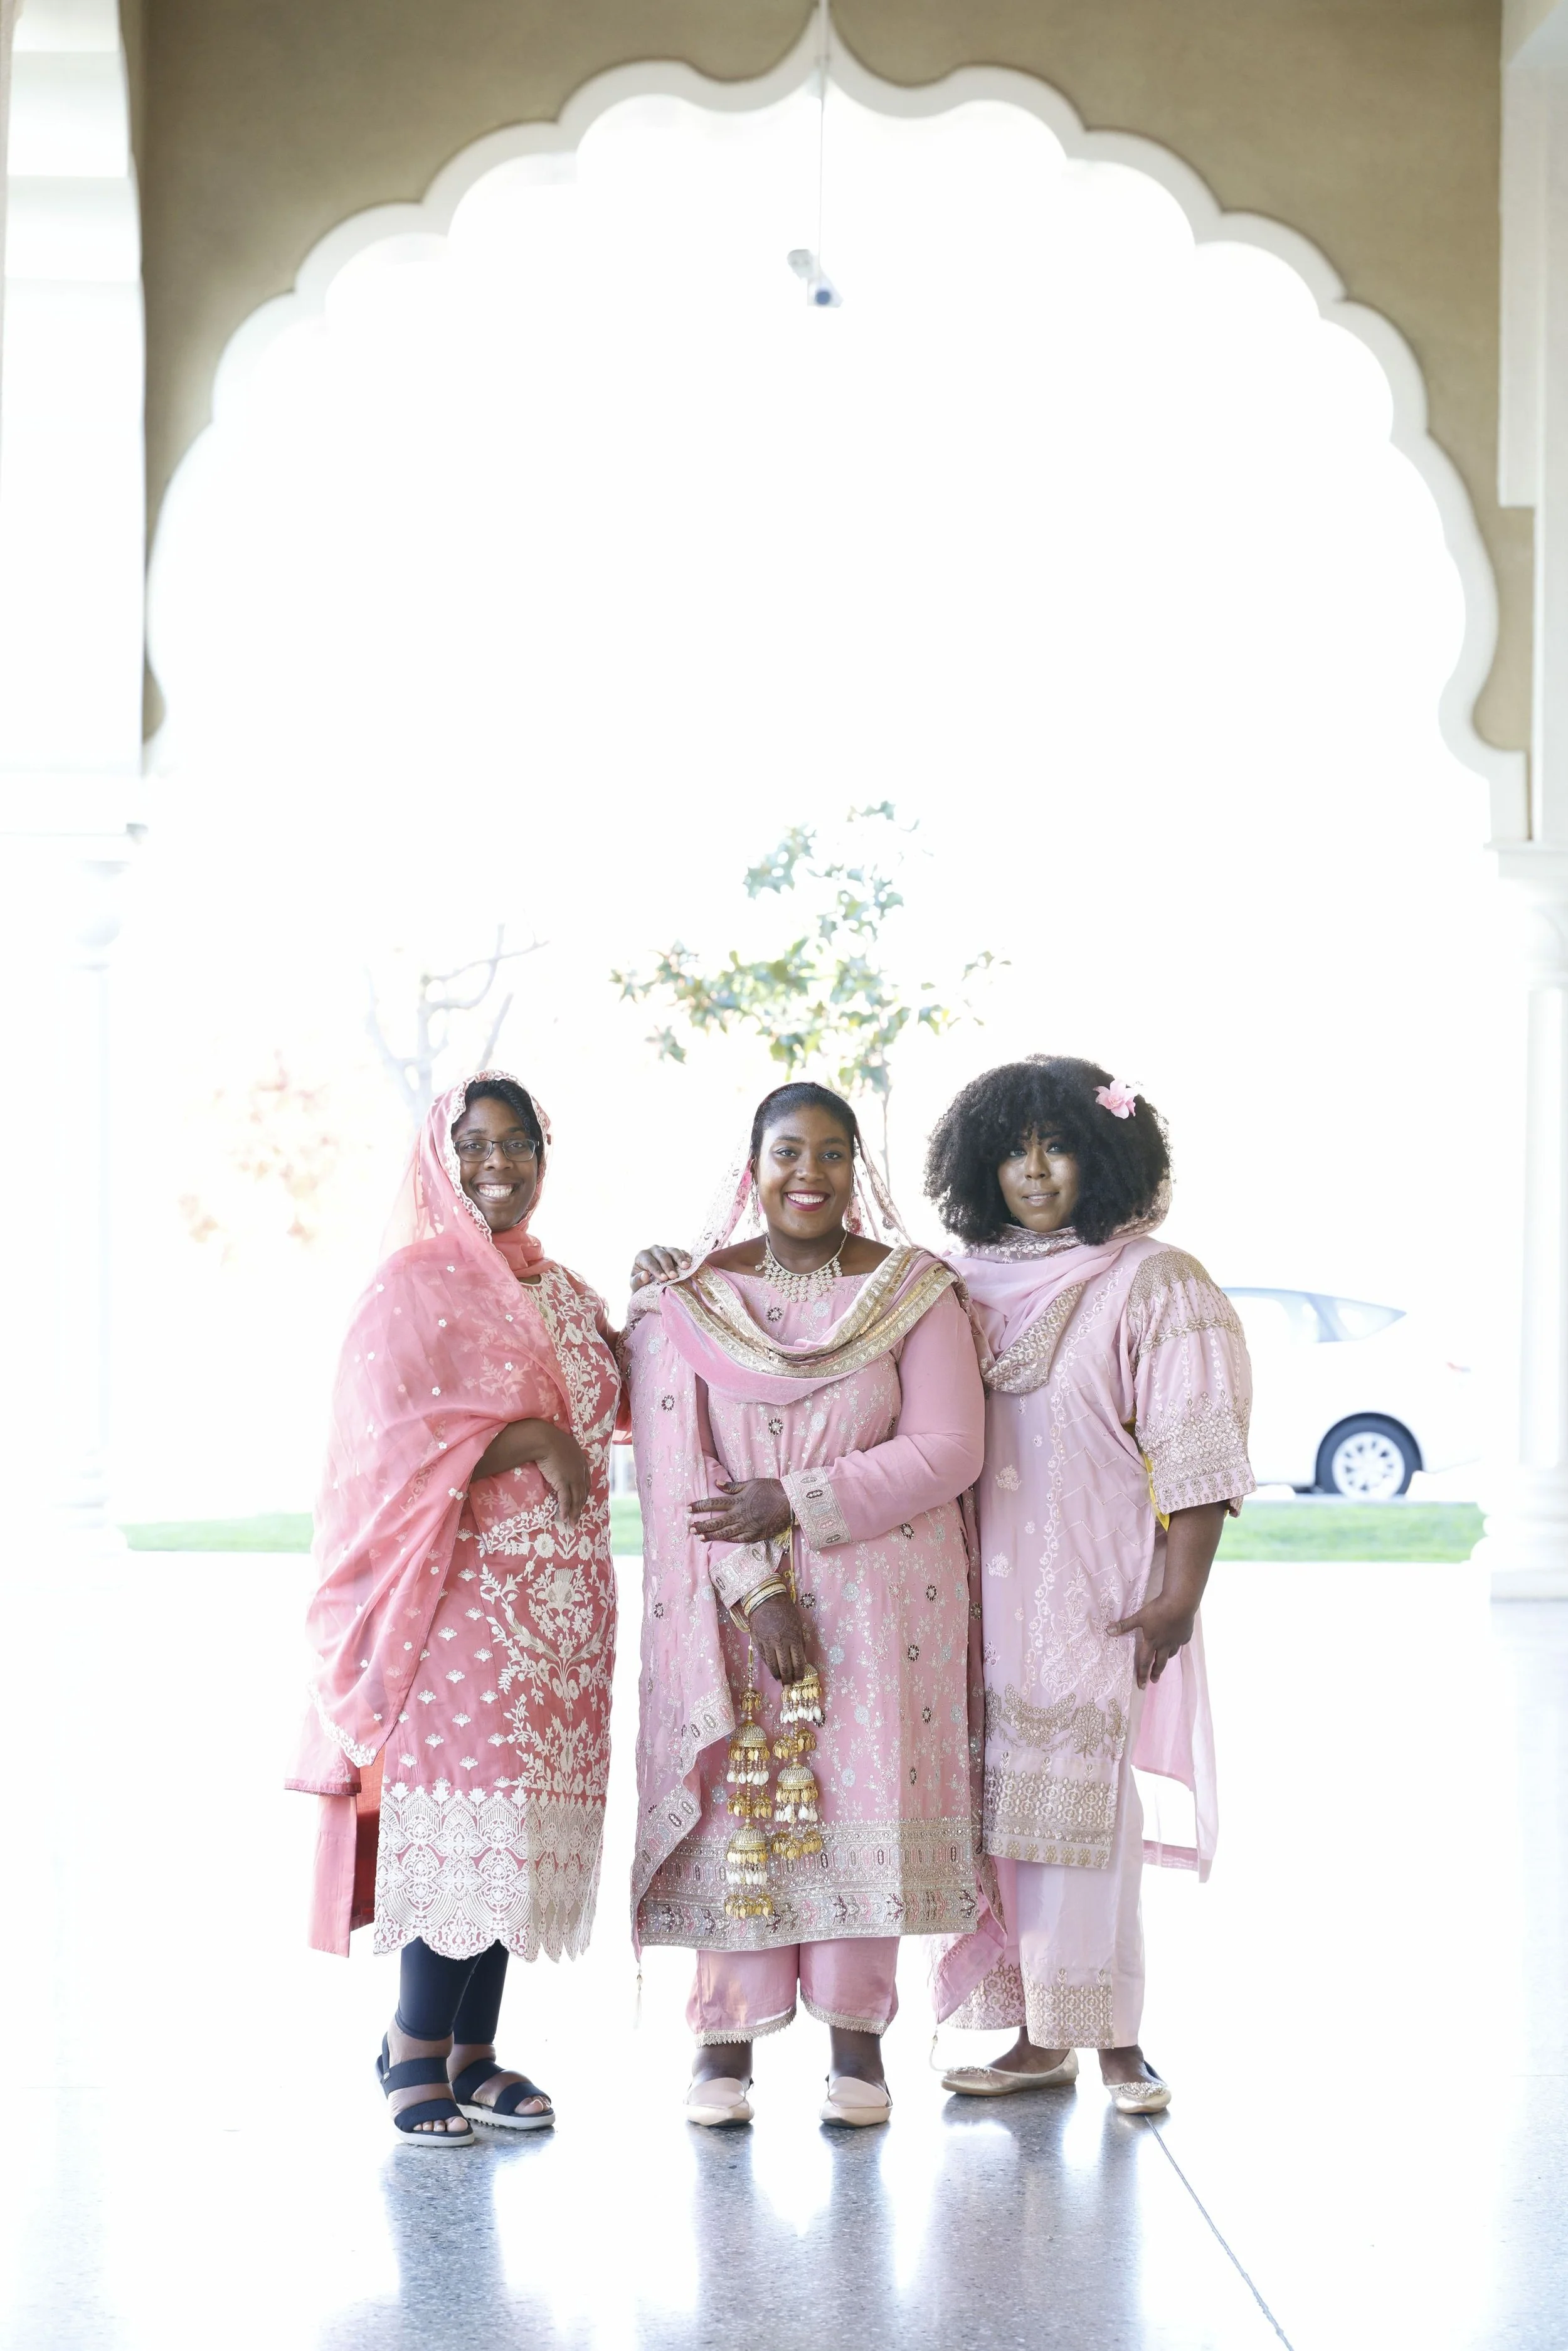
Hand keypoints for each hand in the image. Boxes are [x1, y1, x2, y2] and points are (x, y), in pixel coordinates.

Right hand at [474, 1417, 589, 1524]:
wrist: (543, 1439)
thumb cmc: (549, 1439)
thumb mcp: (563, 1444)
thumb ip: (568, 1453)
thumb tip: (565, 1458)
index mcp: (581, 1460)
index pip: (586, 1481)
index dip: (584, 1493)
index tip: (582, 1501)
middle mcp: (580, 1470)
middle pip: (583, 1492)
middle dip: (581, 1506)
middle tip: (578, 1518)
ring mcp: (572, 1476)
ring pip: (576, 1498)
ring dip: (574, 1512)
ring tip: (572, 1523)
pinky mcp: (563, 1481)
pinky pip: (566, 1499)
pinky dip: (565, 1509)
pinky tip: (563, 1517)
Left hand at [631, 1245, 690, 1291]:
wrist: (650, 1283)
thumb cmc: (641, 1284)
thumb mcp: (636, 1285)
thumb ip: (637, 1281)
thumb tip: (644, 1275)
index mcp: (642, 1256)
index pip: (649, 1262)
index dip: (657, 1270)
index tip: (664, 1278)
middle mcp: (653, 1250)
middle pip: (662, 1255)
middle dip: (669, 1266)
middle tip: (674, 1276)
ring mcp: (665, 1249)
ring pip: (673, 1250)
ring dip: (680, 1258)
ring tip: (686, 1266)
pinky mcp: (674, 1252)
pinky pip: (681, 1252)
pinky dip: (686, 1257)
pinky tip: (690, 1263)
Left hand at [687, 1478, 790, 1545]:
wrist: (790, 1502)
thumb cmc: (771, 1489)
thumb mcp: (751, 1483)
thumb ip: (733, 1486)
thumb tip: (716, 1484)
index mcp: (737, 1500)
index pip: (713, 1504)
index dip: (699, 1507)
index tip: (688, 1509)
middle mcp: (740, 1514)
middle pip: (716, 1522)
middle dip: (701, 1525)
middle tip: (689, 1528)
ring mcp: (747, 1526)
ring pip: (725, 1533)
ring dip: (711, 1535)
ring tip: (699, 1537)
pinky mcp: (755, 1534)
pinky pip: (738, 1539)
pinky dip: (728, 1540)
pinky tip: (720, 1541)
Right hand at [745, 1593, 809, 1684]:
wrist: (765, 1598)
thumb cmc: (785, 1609)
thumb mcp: (797, 1624)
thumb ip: (799, 1641)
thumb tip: (801, 1658)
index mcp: (794, 1637)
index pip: (798, 1661)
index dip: (799, 1673)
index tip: (800, 1680)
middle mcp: (781, 1642)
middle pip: (786, 1667)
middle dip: (788, 1679)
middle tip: (789, 1687)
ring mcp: (768, 1643)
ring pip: (773, 1665)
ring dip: (778, 1676)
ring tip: (781, 1682)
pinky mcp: (757, 1641)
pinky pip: (764, 1658)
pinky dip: (769, 1666)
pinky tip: (772, 1671)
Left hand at [1107, 1595, 1196, 1687]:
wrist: (1180, 1603)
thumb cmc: (1158, 1611)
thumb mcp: (1139, 1617)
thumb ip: (1125, 1625)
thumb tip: (1109, 1631)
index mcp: (1152, 1642)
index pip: (1145, 1661)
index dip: (1142, 1673)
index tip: (1142, 1685)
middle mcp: (1165, 1644)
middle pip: (1160, 1662)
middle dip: (1156, 1672)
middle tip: (1154, 1681)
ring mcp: (1177, 1640)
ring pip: (1171, 1653)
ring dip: (1166, 1658)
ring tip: (1164, 1660)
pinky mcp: (1186, 1634)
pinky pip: (1181, 1642)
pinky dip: (1177, 1644)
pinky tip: (1177, 1641)